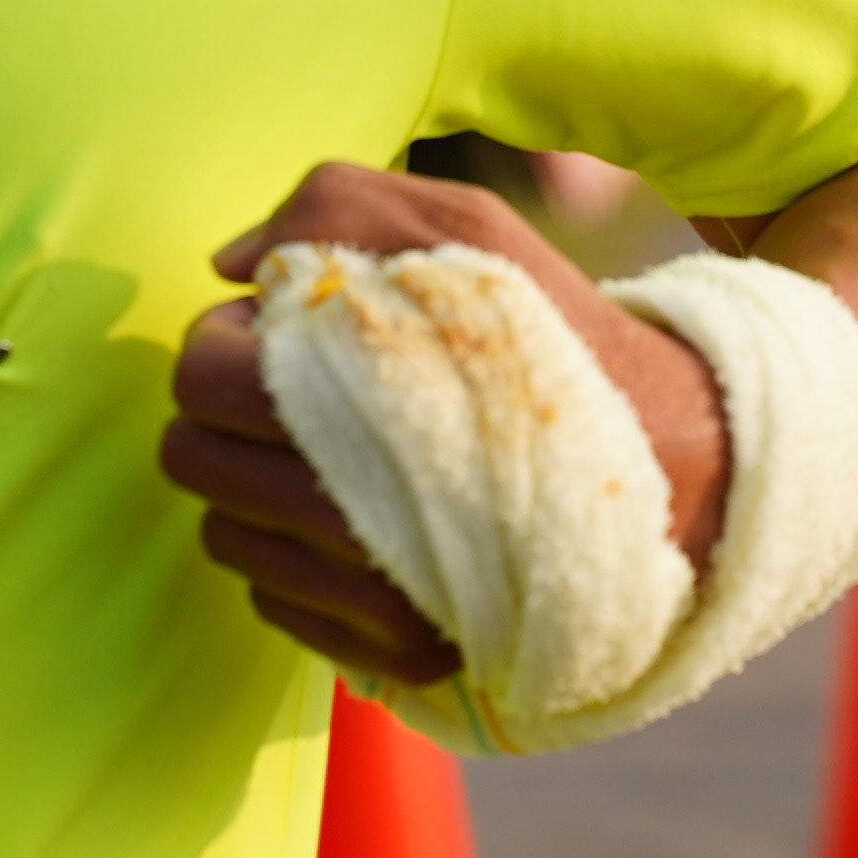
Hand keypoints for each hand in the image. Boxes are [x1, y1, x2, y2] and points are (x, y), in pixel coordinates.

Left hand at [158, 163, 728, 684]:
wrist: (667, 459)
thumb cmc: (552, 330)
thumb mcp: (460, 224)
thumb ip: (331, 206)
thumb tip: (228, 266)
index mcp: (351, 401)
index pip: (204, 373)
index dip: (235, 335)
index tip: (296, 330)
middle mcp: (348, 517)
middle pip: (190, 458)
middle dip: (228, 410)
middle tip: (302, 388)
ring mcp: (369, 597)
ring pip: (221, 534)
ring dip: (257, 484)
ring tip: (344, 448)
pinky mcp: (387, 651)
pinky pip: (270, 600)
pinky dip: (297, 553)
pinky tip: (369, 511)